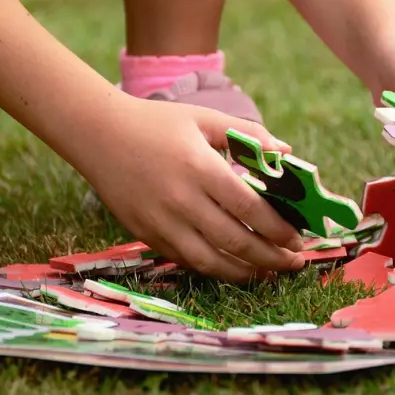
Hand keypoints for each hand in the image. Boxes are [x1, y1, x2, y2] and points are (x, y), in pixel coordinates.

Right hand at [76, 97, 304, 281]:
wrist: (96, 133)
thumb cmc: (156, 123)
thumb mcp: (204, 120)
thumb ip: (248, 135)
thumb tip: (286, 152)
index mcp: (200, 169)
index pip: (249, 209)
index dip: (278, 230)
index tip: (297, 239)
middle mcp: (182, 201)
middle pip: (236, 242)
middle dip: (271, 258)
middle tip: (295, 262)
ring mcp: (162, 223)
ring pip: (212, 262)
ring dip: (246, 274)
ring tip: (270, 274)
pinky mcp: (146, 235)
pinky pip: (187, 261)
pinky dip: (215, 269)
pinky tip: (235, 268)